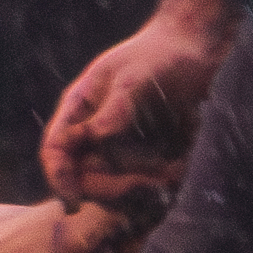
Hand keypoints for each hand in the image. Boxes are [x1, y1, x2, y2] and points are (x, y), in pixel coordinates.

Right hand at [40, 18, 220, 209]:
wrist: (197, 50)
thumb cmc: (160, 54)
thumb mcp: (134, 77)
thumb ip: (114, 108)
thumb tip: (93, 138)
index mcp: (79, 111)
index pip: (55, 151)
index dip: (59, 178)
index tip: (74, 202)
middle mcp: (94, 133)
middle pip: (83, 177)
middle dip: (109, 187)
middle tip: (146, 184)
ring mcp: (121, 147)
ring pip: (113, 187)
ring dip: (138, 190)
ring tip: (171, 174)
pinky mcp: (149, 157)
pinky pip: (143, 184)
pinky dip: (158, 186)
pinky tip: (180, 171)